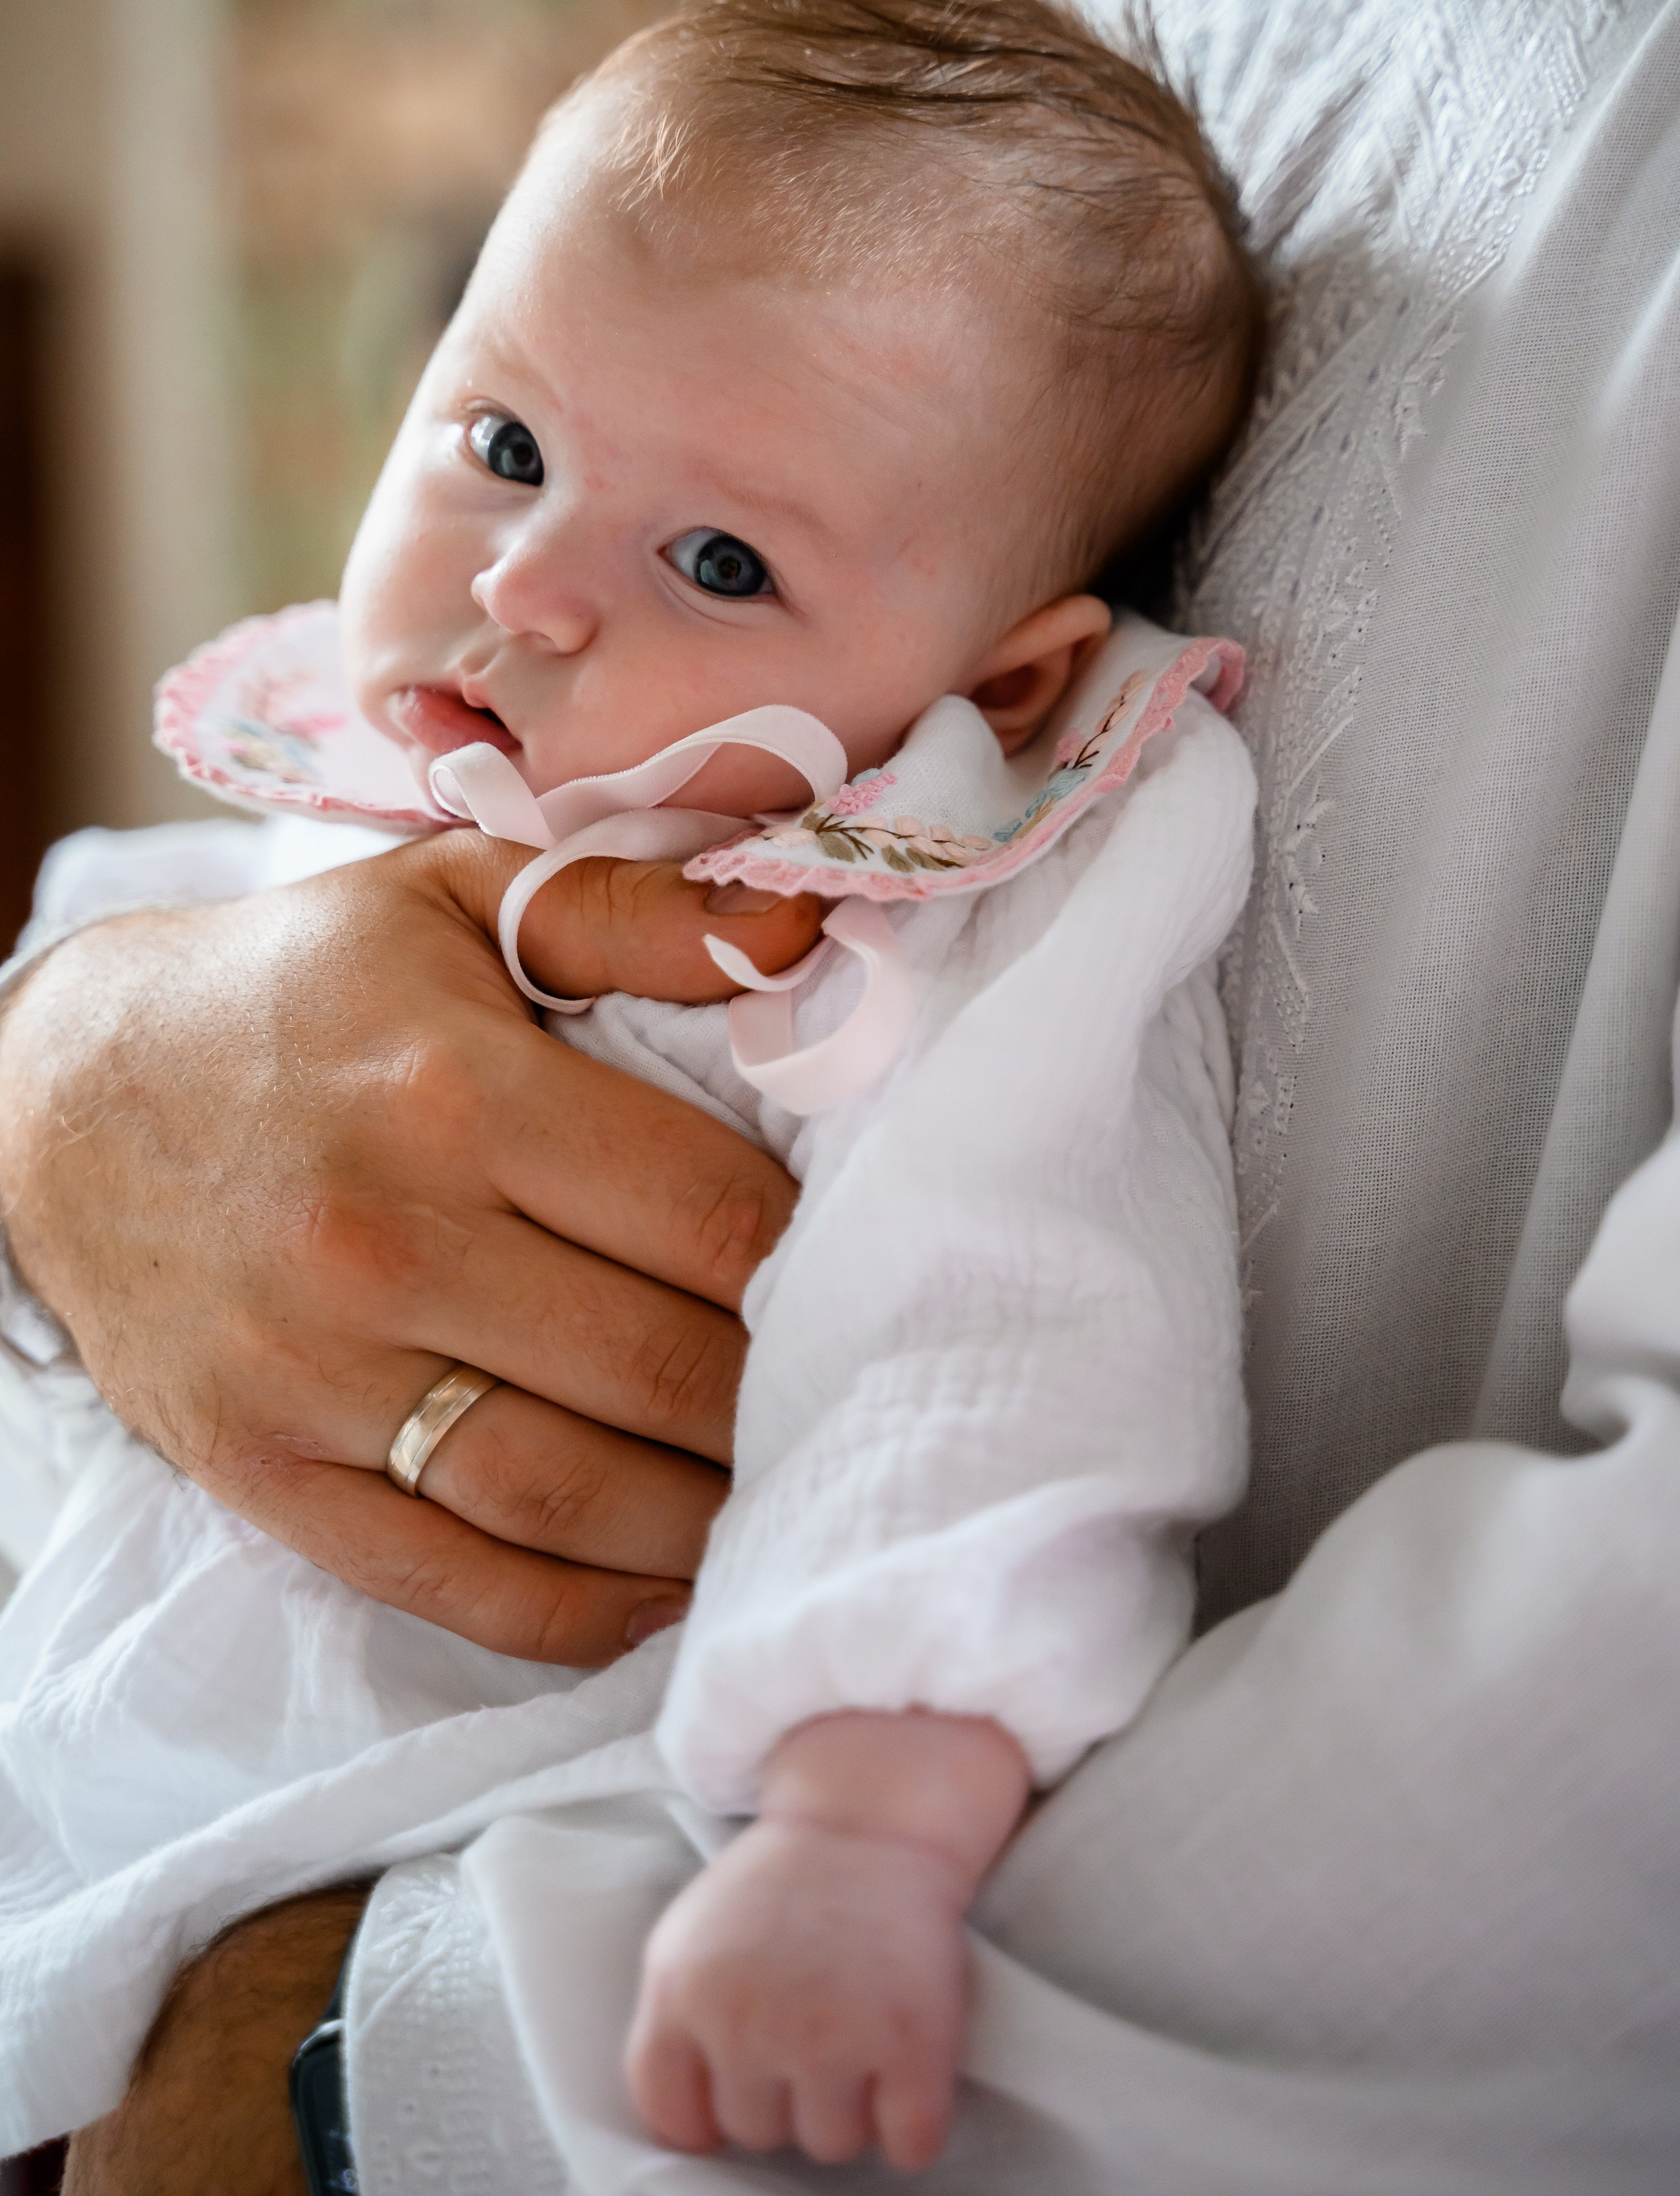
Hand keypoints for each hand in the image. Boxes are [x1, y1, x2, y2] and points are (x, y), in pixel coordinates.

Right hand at [0, 832, 819, 1664]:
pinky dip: (575, 1613)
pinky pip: (447, 1581)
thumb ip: (635, 909)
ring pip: (566, 1497)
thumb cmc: (292, 992)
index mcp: (457, 1094)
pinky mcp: (260, 1471)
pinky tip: (661, 1591)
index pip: (708, 1217)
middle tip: (851, 1398)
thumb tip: (810, 930)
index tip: (868, 1271)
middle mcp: (387, 1244)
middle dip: (779, 1398)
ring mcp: (314, 1375)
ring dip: (702, 1522)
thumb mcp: (451, 896)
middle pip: (657, 1368)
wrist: (53, 1096)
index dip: (818, 1260)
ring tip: (778, 1495)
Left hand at [626, 1711, 1030, 2171]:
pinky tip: (907, 2071)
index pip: (674, 2118)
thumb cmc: (783, 1883)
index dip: (709, 2114)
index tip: (740, 2087)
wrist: (873, 1817)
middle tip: (813, 2025)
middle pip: (757, 2134)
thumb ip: (674, 2023)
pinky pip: (910, 2147)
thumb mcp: (693, 1935)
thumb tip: (690, 2126)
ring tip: (859, 2033)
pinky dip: (913, 2126)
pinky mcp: (910, 2042)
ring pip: (830, 2146)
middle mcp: (747, 2020)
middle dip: (785, 2095)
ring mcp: (830, 2034)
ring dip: (849, 2108)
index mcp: (683, 1992)